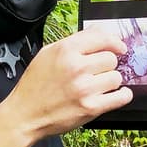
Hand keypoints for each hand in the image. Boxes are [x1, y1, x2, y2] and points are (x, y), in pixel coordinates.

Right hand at [4, 29, 132, 139]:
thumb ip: (74, 41)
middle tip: (98, 70)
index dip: (114, 41)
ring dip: (111, 80)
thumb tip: (98, 32)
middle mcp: (76, 67)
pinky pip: (121, 97)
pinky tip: (115, 94)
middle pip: (111, 58)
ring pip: (116, 77)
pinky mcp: (90, 108)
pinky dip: (122, 95)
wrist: (25, 115)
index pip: (102, 37)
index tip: (119, 47)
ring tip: (99, 84)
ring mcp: (84, 88)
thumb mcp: (48, 53)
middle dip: (107, 64)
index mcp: (65, 50)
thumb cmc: (35, 85)